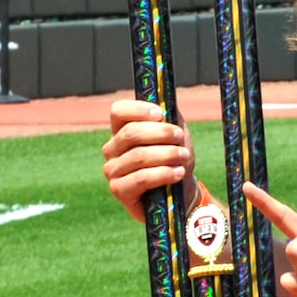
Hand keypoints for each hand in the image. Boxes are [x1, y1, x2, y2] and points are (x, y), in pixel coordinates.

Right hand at [101, 100, 193, 221]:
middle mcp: (112, 149)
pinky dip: (163, 174)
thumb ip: (170, 118)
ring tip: (184, 156)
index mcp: (122, 130)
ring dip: (166, 154)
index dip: (138, 110)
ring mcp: (112, 170)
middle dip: (161, 133)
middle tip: (180, 137)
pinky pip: (141, 178)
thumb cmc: (174, 158)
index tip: (161, 114)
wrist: (180, 190)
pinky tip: (178, 173)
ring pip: (138, 156)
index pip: (119, 111)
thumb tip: (165, 106)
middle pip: (131, 133)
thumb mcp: (175, 134)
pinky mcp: (119, 190)